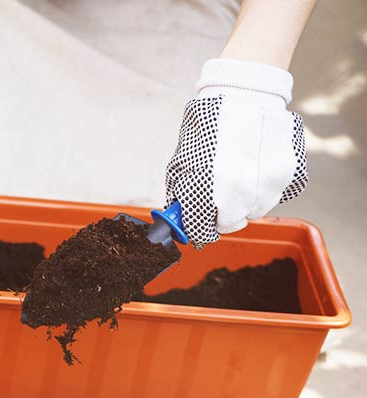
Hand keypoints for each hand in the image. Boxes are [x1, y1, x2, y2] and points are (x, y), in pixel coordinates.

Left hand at [165, 58, 307, 247]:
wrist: (245, 96)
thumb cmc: (208, 127)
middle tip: (218, 196)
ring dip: (246, 199)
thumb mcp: (181, 161)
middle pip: (232, 223)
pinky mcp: (291, 176)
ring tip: (240, 171)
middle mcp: (240, 196)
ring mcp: (270, 187)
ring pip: (257, 209)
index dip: (198, 229)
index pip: (203, 232)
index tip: (198, 225)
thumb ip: (179, 193)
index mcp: (207, 194)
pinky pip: (279, 193)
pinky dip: (268, 185)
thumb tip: (177, 216)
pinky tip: (259, 165)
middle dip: (223, 214)